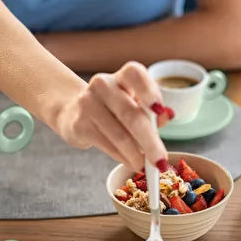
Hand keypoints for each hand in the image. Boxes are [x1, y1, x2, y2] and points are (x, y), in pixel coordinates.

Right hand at [55, 61, 173, 170]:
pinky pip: (107, 145)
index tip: (159, 110)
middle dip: (149, 141)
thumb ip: (152, 110)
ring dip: (135, 155)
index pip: (134, 74)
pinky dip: (122, 157)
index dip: (148, 90)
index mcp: (122, 76)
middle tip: (161, 161)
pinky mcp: (80, 124)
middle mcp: (103, 85)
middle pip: (130, 113)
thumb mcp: (135, 104)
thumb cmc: (113, 108)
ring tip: (145, 166)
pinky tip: (130, 162)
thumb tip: (167, 116)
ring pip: (119, 135)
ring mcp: (88, 103)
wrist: (74, 111)